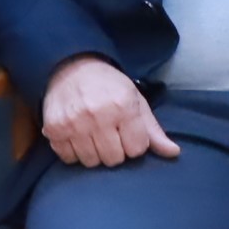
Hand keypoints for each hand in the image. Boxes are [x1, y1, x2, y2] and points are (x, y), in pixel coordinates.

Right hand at [41, 56, 176, 167]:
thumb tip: (174, 153)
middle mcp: (98, 116)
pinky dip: (74, 152)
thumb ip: (153, 130)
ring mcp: (74, 123)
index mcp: (123, 107)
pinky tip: (77, 136)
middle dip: (115, 150)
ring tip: (93, 135)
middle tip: (110, 134)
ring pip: (91, 162)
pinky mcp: (54, 129)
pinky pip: (68, 158)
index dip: (134, 143)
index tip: (127, 132)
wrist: (72, 67)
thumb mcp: (136, 100)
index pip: (136, 150)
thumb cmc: (109, 86)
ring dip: (94, 153)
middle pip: (114, 159)